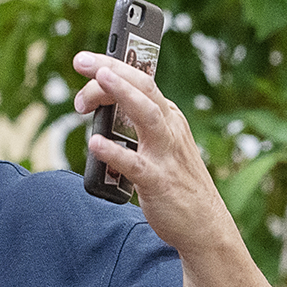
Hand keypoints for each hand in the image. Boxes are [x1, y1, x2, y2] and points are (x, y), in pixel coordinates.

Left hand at [72, 51, 232, 254]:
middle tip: (81, 60)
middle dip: (112, 68)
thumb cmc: (177, 183)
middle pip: (143, 88)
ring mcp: (165, 155)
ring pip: (146, 115)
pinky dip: (114, 152)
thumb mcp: (161, 145)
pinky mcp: (158, 182)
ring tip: (98, 80)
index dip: (113, 66)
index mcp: (168, 118)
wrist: (204, 225)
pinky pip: (135, 164)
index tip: (87, 61)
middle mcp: (169, 129)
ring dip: (122, 93)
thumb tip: (101, 110)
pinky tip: (95, 143)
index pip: (141, 80)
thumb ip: (137, 126)